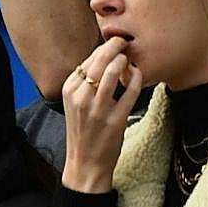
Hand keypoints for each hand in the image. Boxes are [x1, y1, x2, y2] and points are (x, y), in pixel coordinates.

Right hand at [61, 37, 143, 193]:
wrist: (85, 163)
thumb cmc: (83, 131)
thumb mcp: (75, 103)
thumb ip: (85, 82)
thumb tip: (105, 57)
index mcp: (69, 90)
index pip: (89, 59)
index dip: (104, 48)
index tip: (114, 45)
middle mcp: (81, 97)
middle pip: (100, 60)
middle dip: (115, 46)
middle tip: (124, 43)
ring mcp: (98, 109)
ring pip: (114, 71)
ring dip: (124, 60)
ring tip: (128, 61)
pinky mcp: (116, 119)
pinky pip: (131, 90)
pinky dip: (137, 77)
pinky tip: (137, 76)